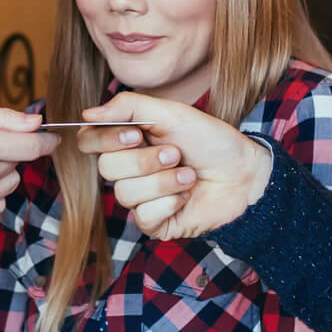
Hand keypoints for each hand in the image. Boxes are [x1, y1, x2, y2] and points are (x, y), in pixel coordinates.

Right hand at [76, 94, 273, 239]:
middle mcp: (129, 170)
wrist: (244, 173)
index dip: (106, 140)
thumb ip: (128, 107)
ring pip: (125, 193)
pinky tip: (187, 196)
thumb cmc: (210, 141)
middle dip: (145, 160)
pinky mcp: (155, 224)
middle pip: (106, 169)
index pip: (89, 141)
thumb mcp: (171, 113)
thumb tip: (86, 114)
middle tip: (176, 154)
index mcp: (127, 141)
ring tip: (189, 175)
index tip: (136, 134)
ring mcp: (140, 198)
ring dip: (165, 181)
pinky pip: (144, 216)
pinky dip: (171, 201)